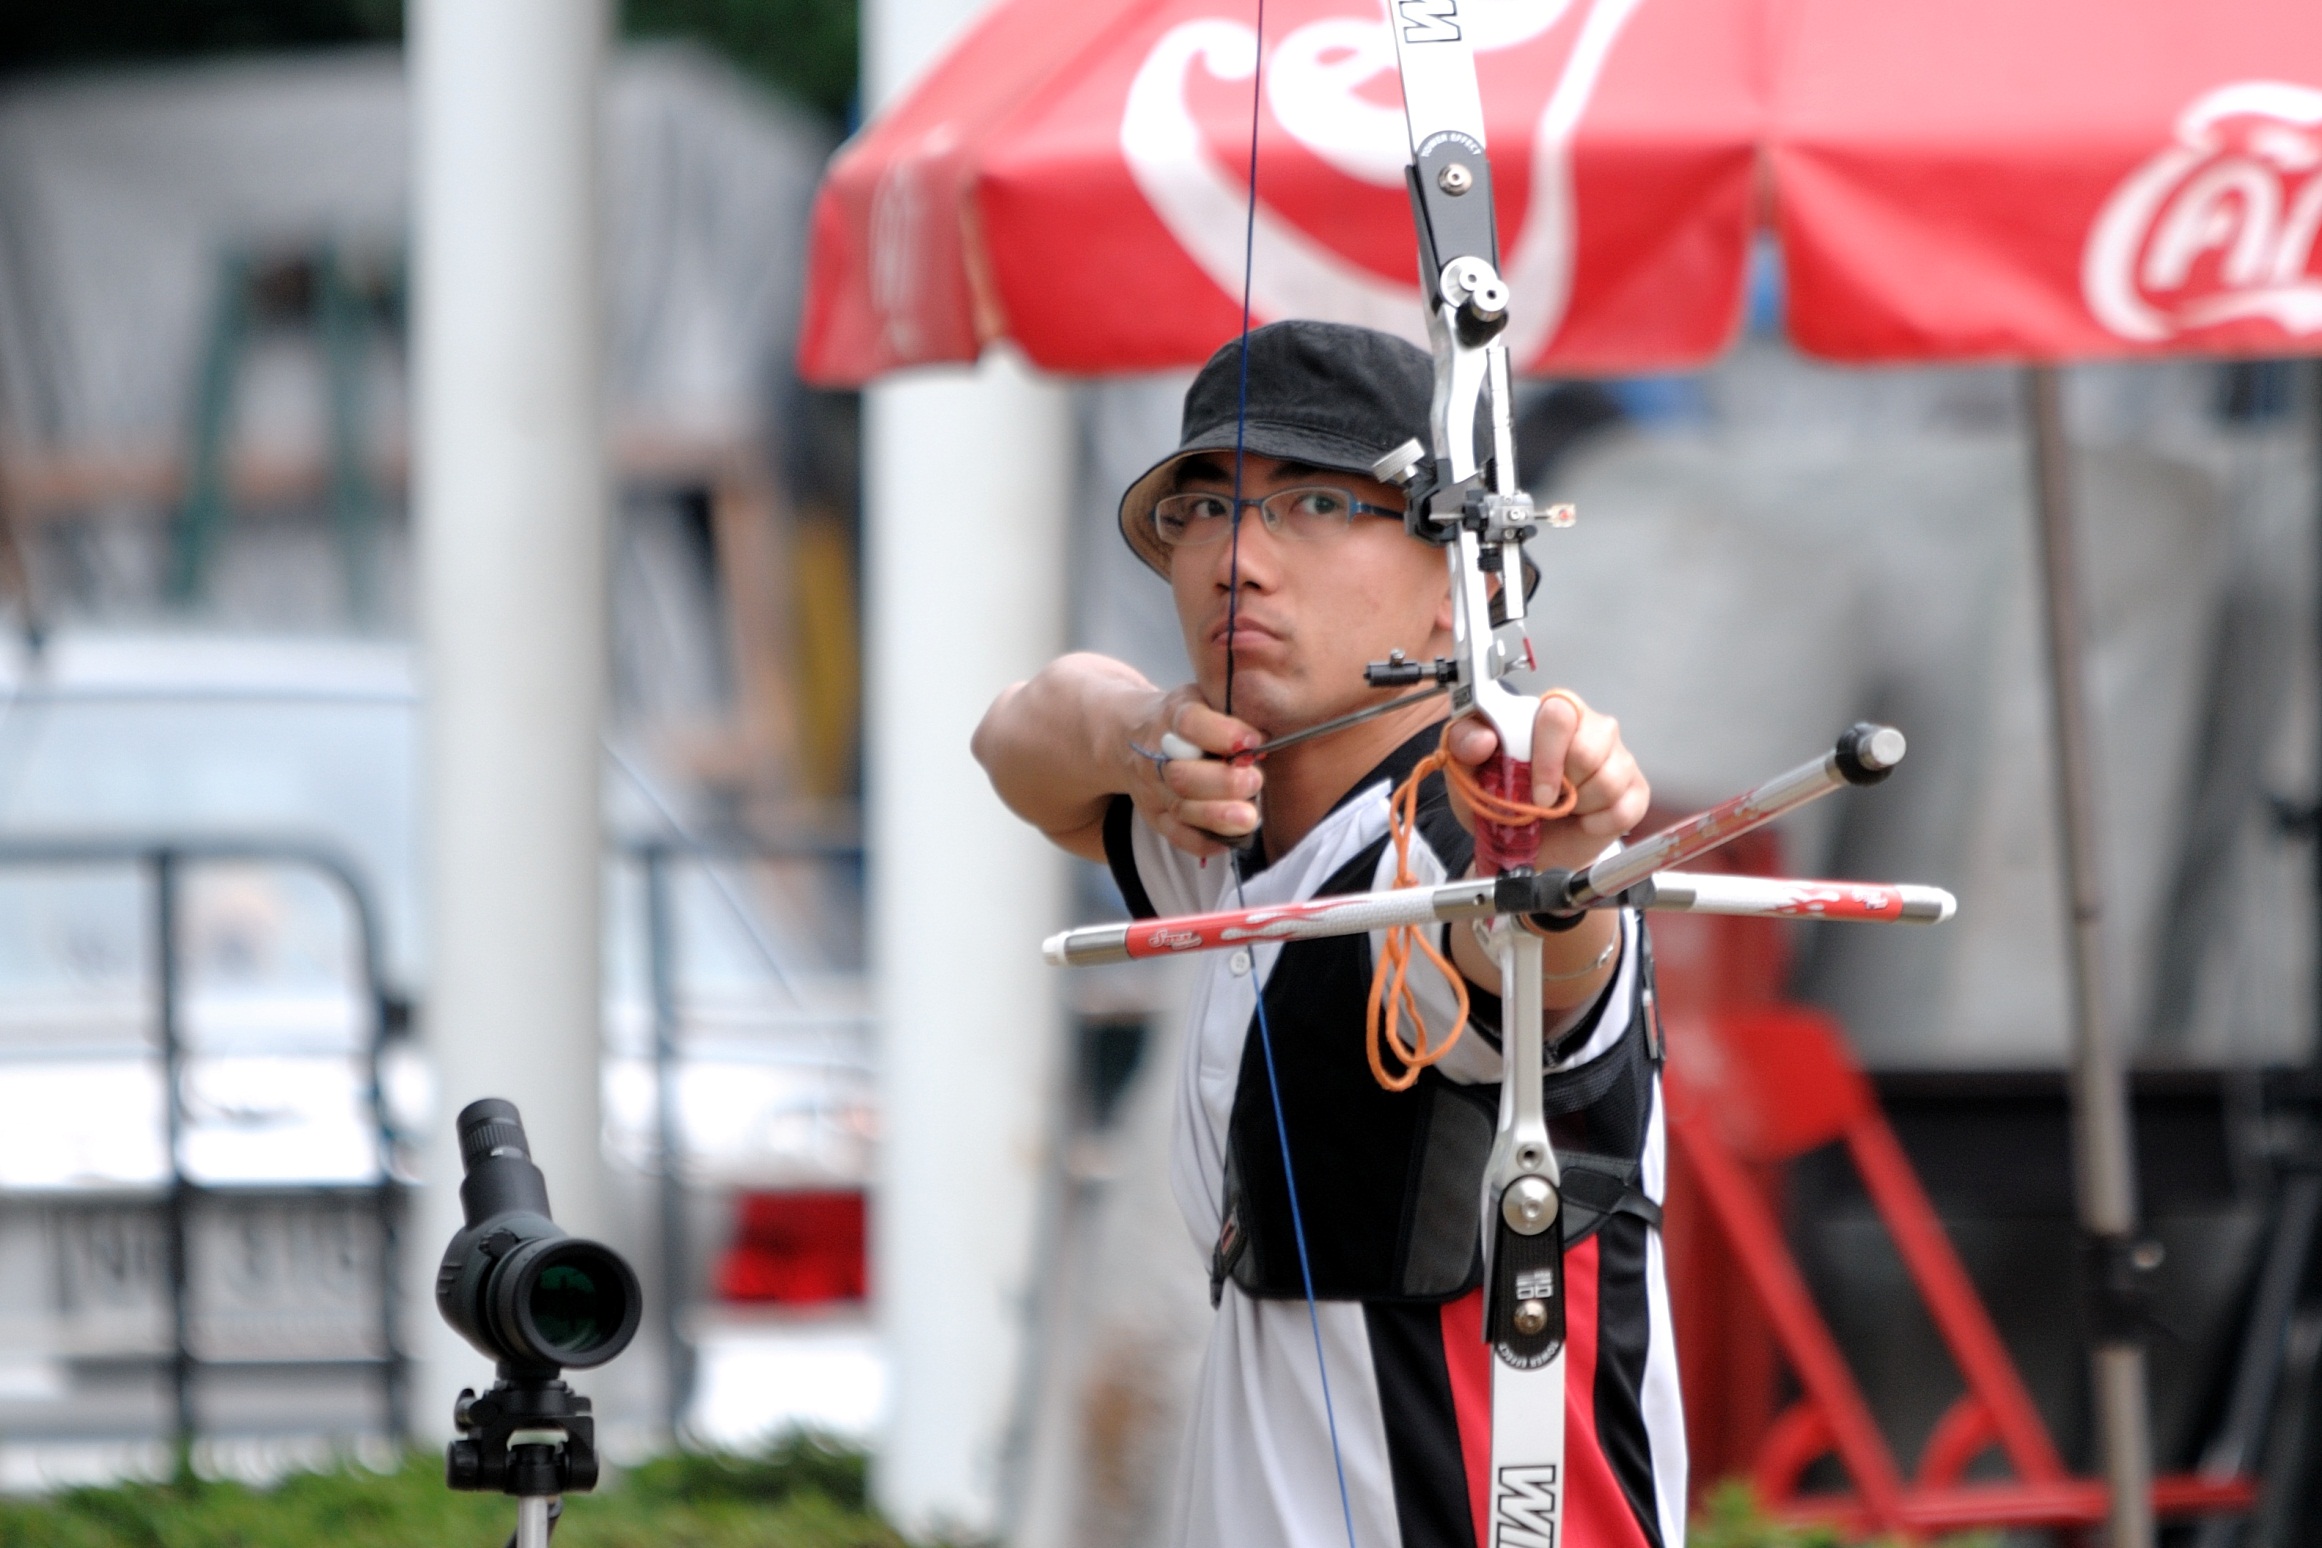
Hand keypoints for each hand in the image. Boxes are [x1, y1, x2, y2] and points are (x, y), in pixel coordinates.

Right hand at [1127, 687, 1264, 857]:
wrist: (1137, 735)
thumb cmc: (1190, 718)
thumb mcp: (1206, 699)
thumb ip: (1232, 714)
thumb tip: (1265, 739)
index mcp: (1173, 715)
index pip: (1191, 723)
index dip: (1224, 734)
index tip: (1254, 741)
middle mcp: (1156, 754)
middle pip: (1182, 775)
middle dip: (1223, 783)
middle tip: (1255, 782)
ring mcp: (1153, 789)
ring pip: (1182, 808)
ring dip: (1218, 816)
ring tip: (1249, 817)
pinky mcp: (1155, 816)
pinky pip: (1177, 835)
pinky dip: (1205, 841)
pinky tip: (1230, 838)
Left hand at [1444, 692, 1649, 874]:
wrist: (1521, 847)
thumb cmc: (1500, 801)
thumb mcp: (1468, 773)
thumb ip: (1464, 744)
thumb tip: (1483, 739)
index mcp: (1548, 714)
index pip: (1560, 713)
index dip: (1549, 756)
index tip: (1536, 793)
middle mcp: (1589, 727)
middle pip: (1591, 748)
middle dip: (1565, 786)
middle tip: (1546, 802)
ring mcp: (1616, 756)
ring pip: (1611, 778)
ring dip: (1581, 806)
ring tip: (1565, 809)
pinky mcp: (1635, 788)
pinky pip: (1628, 806)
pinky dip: (1601, 823)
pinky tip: (1585, 822)